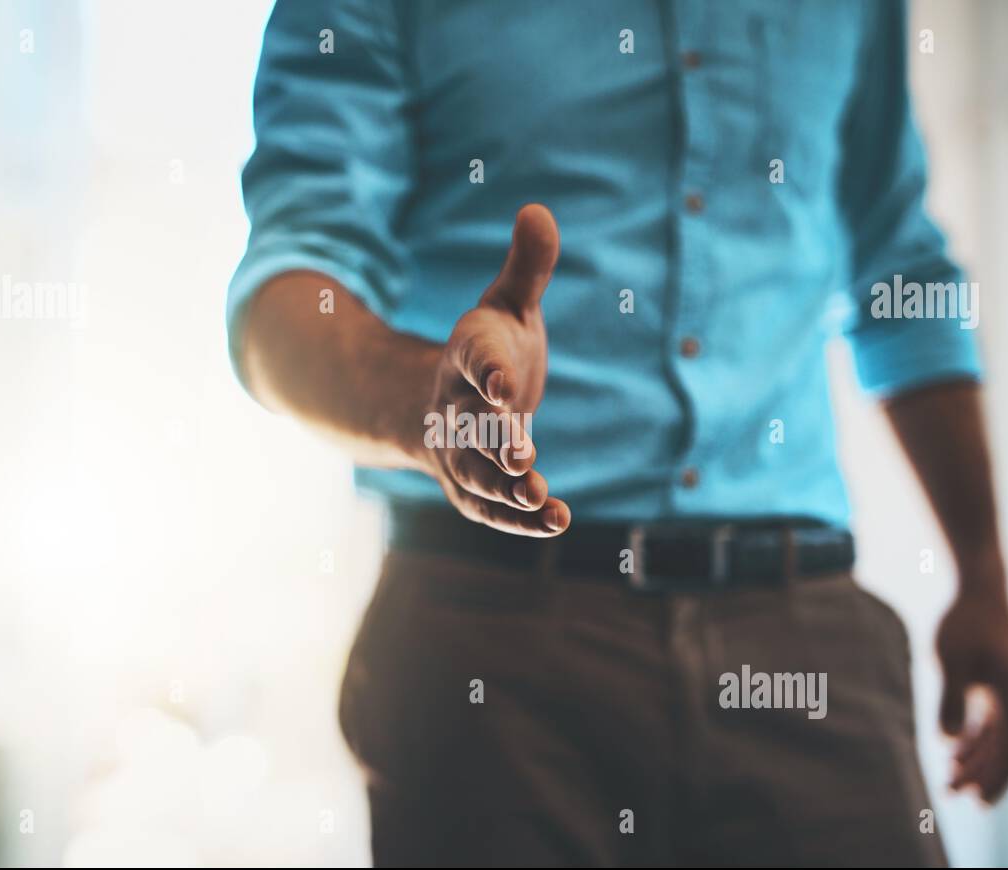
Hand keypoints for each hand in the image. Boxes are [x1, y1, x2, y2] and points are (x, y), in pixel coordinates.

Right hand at [418, 204, 570, 535]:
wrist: (451, 405)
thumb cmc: (491, 348)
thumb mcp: (506, 304)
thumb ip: (526, 267)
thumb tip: (538, 210)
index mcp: (467, 356)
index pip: (475, 361)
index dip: (489, 372)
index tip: (506, 386)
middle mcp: (458, 409)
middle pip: (472, 429)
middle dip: (496, 443)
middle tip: (525, 458)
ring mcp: (462, 453)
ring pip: (478, 476)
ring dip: (507, 490)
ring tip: (541, 499)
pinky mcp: (475, 489)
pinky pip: (493, 509)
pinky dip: (520, 519)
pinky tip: (557, 521)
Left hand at [936, 577, 1007, 803]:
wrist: (976, 588)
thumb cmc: (962, 622)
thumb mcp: (949, 660)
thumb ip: (949, 700)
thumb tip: (949, 740)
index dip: (996, 777)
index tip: (977, 800)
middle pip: (1005, 749)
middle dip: (981, 775)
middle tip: (951, 794)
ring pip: (997, 737)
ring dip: (976, 759)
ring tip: (949, 779)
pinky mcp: (995, 683)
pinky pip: (990, 722)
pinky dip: (974, 739)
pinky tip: (954, 751)